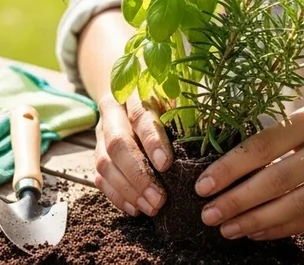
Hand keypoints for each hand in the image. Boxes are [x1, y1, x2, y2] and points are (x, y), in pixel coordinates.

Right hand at [92, 92, 172, 216]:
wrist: (130, 96)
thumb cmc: (162, 99)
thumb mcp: (173, 97)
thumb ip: (183, 111)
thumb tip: (206, 131)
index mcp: (132, 94)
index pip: (139, 117)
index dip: (152, 141)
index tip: (166, 164)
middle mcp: (112, 113)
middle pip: (117, 144)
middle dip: (138, 175)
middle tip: (159, 198)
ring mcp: (100, 134)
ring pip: (104, 164)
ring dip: (128, 190)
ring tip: (151, 207)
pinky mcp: (97, 152)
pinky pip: (99, 178)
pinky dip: (117, 196)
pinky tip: (136, 208)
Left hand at [194, 104, 303, 239]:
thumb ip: (282, 137)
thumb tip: (235, 165)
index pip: (263, 146)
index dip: (230, 168)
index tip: (204, 184)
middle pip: (275, 180)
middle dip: (237, 201)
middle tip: (209, 213)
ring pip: (293, 206)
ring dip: (255, 221)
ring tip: (227, 228)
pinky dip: (282, 229)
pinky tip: (258, 232)